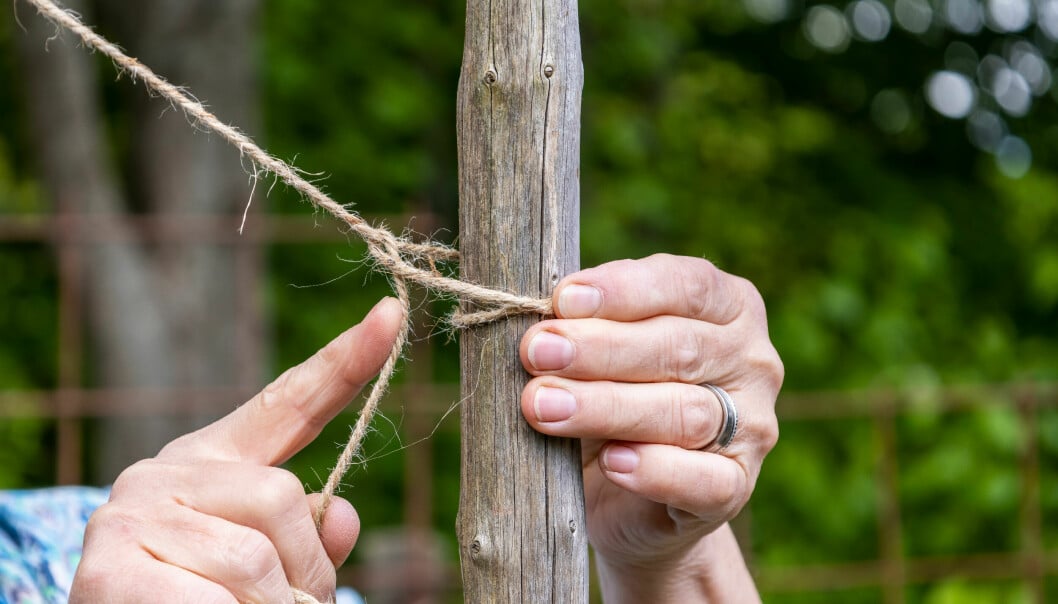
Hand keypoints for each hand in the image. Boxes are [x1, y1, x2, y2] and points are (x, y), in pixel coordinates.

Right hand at [71, 298, 403, 603]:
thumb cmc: (198, 600)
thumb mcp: (262, 564)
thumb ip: (306, 537)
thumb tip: (343, 514)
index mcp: (212, 461)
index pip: (287, 403)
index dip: (344, 363)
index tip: (391, 316)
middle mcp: (164, 473)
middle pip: (282, 496)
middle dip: (306, 570)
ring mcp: (130, 513)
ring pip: (254, 558)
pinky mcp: (107, 566)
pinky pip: (212, 597)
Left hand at [519, 254, 782, 600]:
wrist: (623, 493)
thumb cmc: (610, 392)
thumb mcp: (602, 349)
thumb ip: (585, 326)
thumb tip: (541, 325)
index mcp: (729, 306)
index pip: (688, 286)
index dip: (624, 291)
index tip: (562, 300)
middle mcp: (752, 361)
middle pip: (681, 348)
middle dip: (601, 349)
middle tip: (536, 352)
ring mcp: (752, 427)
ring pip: (686, 413)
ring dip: (608, 407)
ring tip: (544, 405)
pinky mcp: (736, 486)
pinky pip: (705, 481)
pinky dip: (656, 470)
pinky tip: (612, 462)